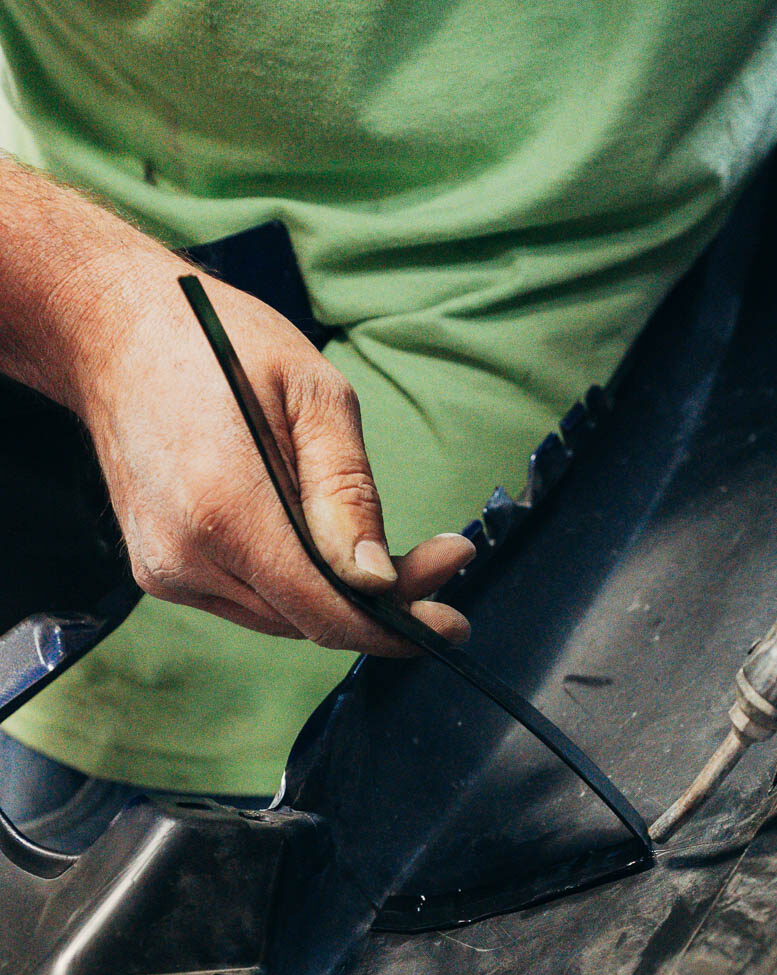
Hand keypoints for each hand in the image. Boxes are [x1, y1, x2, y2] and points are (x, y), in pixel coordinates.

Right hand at [70, 258, 472, 653]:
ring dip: (337, 594)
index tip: (451, 624)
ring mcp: (165, 569)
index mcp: (224, 509)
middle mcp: (184, 556)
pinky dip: (293, 582)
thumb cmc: (215, 342)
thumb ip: (348, 491)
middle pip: (308, 620)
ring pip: (281, 616)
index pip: (324, 612)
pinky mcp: (159, 570)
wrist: (111, 330)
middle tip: (440, 561)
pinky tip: (312, 535)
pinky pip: (249, 600)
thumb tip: (376, 579)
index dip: (396, 627)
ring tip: (383, 547)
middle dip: (380, 602)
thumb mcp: (313, 392)